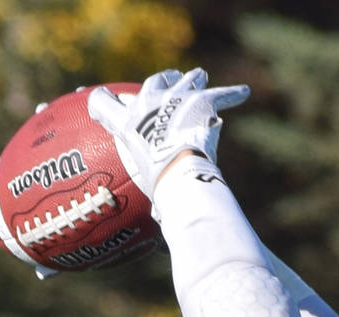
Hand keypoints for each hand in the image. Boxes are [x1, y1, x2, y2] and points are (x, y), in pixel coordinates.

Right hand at [87, 69, 250, 202]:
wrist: (177, 167)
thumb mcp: (144, 186)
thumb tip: (161, 218)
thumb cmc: (156, 181)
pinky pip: (222, 94)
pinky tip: (243, 93)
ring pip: (188, 79)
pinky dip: (233, 95)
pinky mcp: (203, 100)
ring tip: (199, 76)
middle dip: (163, 81)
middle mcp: (149, 103)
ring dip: (194, 79)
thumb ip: (152, 194)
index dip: (100, 101)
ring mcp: (177, 97)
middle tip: (169, 80)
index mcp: (128, 122)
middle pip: (156, 82)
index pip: (103, 104)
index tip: (95, 97)